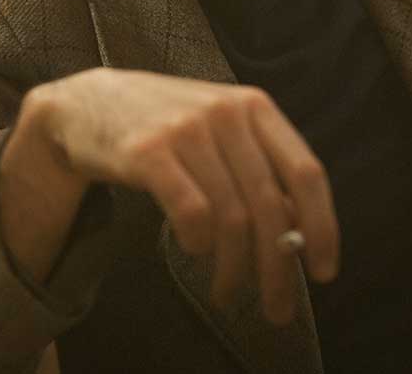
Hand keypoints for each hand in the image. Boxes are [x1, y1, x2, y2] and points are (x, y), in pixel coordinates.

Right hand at [18, 68, 338, 324]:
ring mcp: (186, 129)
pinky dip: (198, 243)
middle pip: (269, 205)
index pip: (306, 172)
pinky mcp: (149, 151)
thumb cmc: (164, 124)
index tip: (323, 271)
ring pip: (231, 217)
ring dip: (234, 268)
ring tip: (225, 292)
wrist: (87, 103)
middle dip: (277, 268)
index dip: (322, 227)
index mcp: (253, 106)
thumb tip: (299, 231)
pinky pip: (192, 213)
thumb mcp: (219, 129)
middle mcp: (224, 112)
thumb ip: (258, 168)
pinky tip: (194, 252)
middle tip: (277, 308)